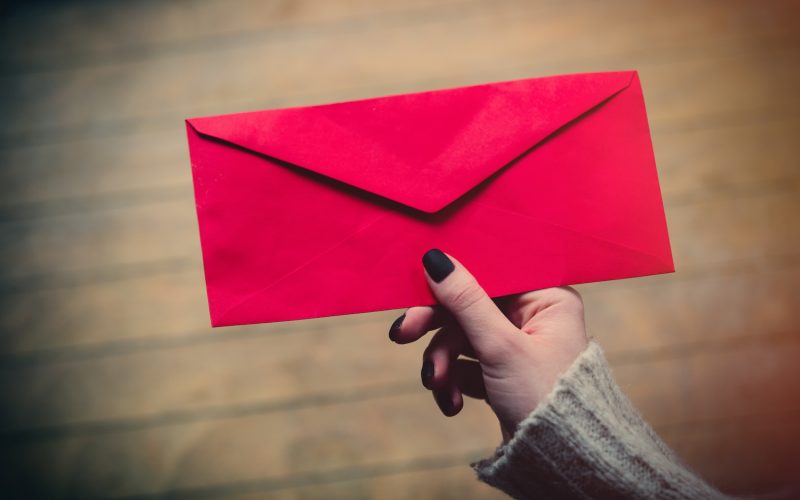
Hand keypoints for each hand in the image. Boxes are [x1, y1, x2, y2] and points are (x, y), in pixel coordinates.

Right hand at [389, 249, 588, 440]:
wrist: (560, 460)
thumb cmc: (545, 396)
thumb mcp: (500, 345)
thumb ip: (465, 300)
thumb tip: (436, 259)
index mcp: (546, 298)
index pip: (489, 275)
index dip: (451, 281)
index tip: (417, 288)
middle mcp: (533, 316)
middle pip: (469, 307)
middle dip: (437, 329)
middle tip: (402, 334)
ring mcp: (517, 345)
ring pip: (462, 338)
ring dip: (443, 362)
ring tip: (438, 386)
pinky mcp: (503, 372)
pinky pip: (467, 364)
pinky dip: (454, 381)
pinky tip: (453, 403)